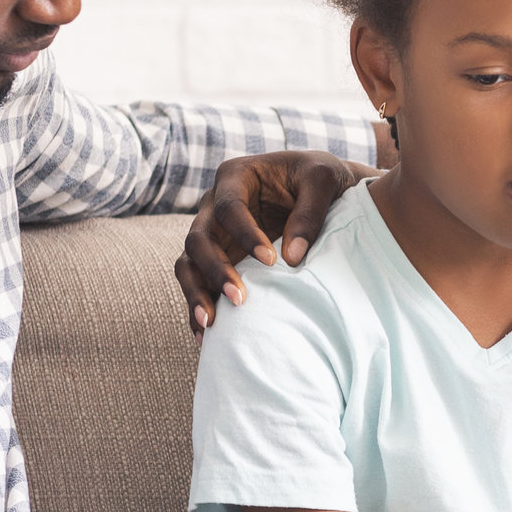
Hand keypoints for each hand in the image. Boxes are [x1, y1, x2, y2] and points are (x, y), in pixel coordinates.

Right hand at [175, 148, 375, 333]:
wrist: (323, 191)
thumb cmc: (321, 178)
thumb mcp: (323, 180)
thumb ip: (310, 212)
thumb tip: (292, 259)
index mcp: (236, 176)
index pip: (227, 207)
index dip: (245, 234)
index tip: (271, 262)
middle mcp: (214, 204)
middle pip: (198, 238)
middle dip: (215, 270)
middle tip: (241, 299)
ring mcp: (213, 233)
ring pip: (188, 263)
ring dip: (197, 293)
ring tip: (211, 325)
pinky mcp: (218, 258)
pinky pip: (197, 282)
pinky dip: (199, 306)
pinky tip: (206, 335)